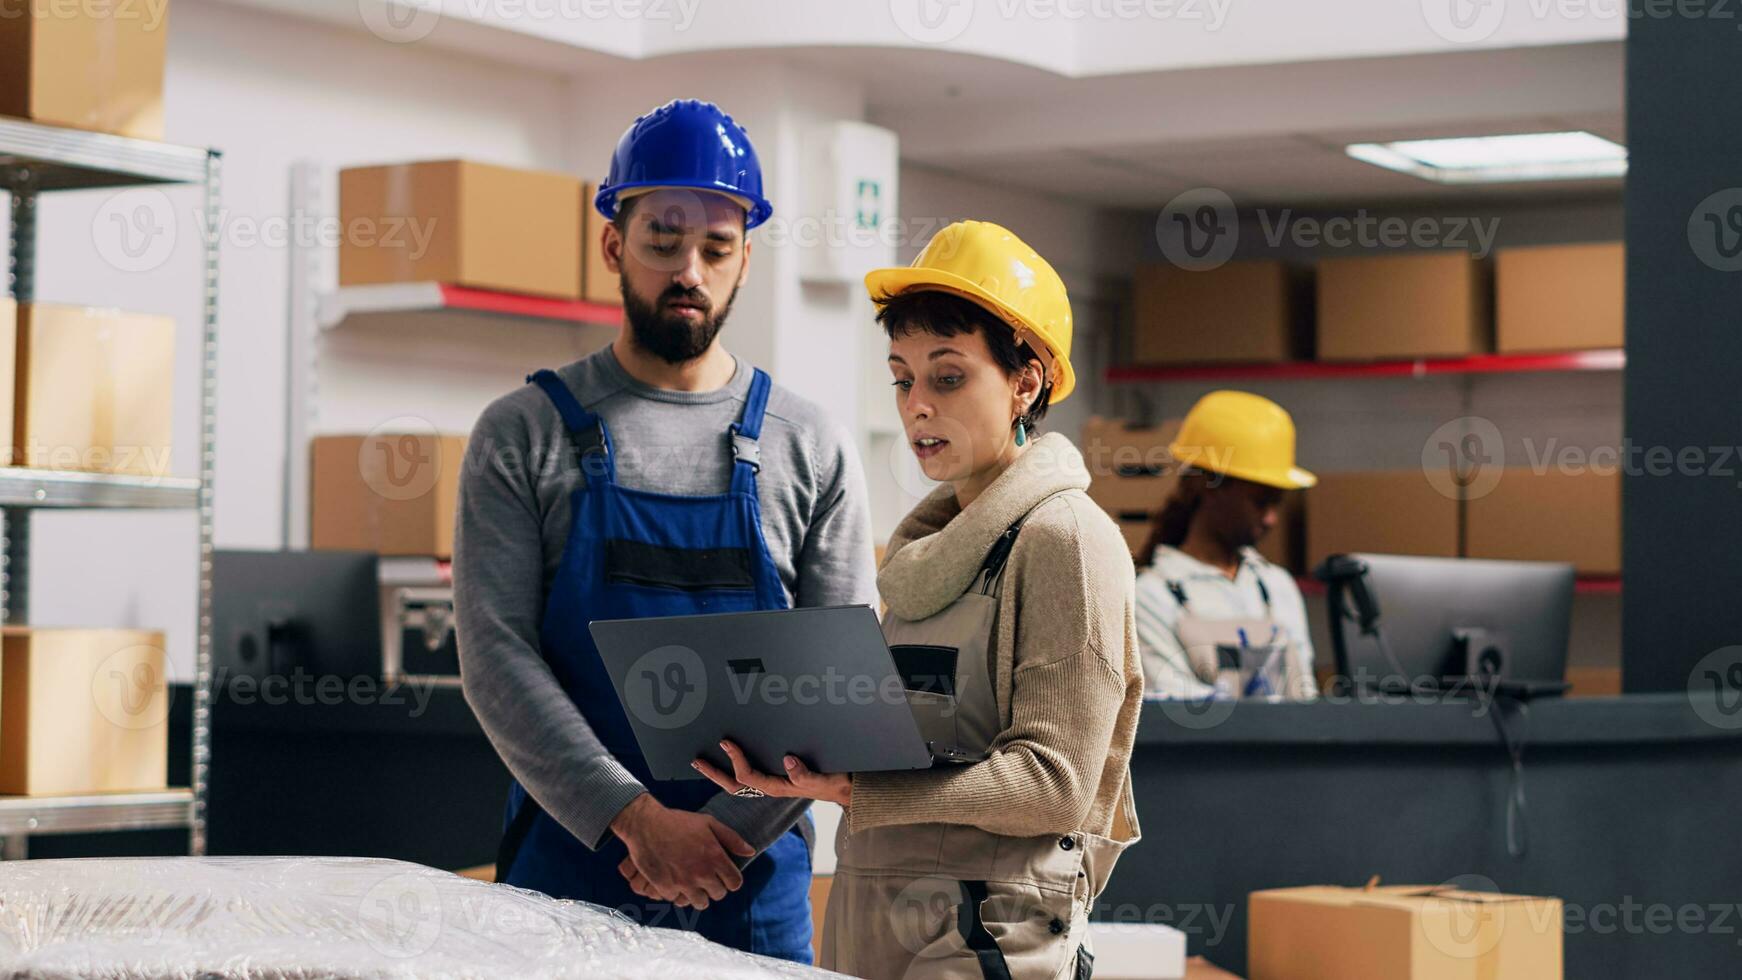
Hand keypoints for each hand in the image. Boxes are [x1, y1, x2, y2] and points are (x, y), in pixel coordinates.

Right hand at [608, 793, 753, 908]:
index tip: (724, 876)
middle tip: (707, 878)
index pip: (734, 883)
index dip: (731, 880)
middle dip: (715, 887)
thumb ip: (732, 839)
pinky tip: (676, 882)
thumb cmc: (679, 822)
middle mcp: (702, 873)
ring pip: (700, 903)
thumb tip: (750, 852)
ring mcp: (683, 883)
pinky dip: (678, 894)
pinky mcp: (666, 888)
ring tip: (693, 884)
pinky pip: (678, 900)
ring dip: (698, 895)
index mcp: (715, 857)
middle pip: (718, 894)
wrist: (646, 824)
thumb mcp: (709, 823)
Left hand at [693, 739, 852, 807]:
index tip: (726, 742)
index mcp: (778, 787)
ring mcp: (772, 783)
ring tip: (702, 761)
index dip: (736, 761)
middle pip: (735, 785)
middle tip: (696, 760)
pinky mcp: (776, 778)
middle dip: (714, 773)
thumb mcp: (825, 779)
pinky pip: (749, 777)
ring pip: (738, 783)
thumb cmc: (835, 783)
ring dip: (719, 773)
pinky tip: (726, 759)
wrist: (846, 790)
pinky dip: (733, 769)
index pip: (749, 777)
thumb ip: (806, 774)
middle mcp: (770, 786)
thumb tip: (788, 760)